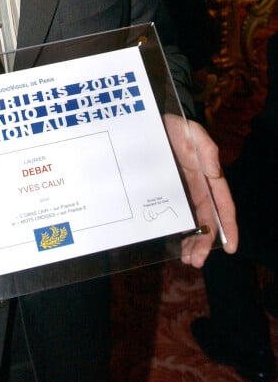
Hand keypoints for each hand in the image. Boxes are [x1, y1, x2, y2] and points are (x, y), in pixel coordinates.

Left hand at [164, 115, 237, 267]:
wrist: (150, 121)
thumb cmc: (175, 125)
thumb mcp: (192, 132)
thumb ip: (207, 151)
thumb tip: (215, 174)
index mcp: (207, 176)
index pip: (222, 204)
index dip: (228, 226)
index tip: (230, 248)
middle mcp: (197, 186)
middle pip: (206, 219)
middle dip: (204, 242)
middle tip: (196, 261)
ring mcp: (182, 190)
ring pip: (191, 221)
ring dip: (192, 241)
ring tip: (187, 259)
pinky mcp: (165, 191)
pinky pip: (173, 214)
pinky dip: (176, 231)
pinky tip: (175, 245)